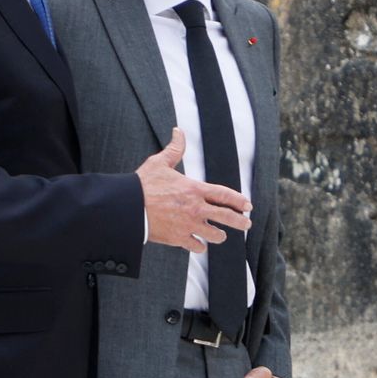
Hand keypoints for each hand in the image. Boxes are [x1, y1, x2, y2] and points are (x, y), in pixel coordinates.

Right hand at [136, 129, 251, 252]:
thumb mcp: (160, 162)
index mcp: (195, 189)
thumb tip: (178, 131)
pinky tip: (200, 245)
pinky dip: (199, 246)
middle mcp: (196, 208)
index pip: (225, 195)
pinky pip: (196, 246)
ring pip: (214, 235)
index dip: (239, 201)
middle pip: (226, 217)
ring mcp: (188, 225)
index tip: (248, 205)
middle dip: (240, 222)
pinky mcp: (178, 238)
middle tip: (247, 224)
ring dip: (219, 236)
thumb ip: (174, 149)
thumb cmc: (143, 184)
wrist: (128, 207)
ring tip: (220, 236)